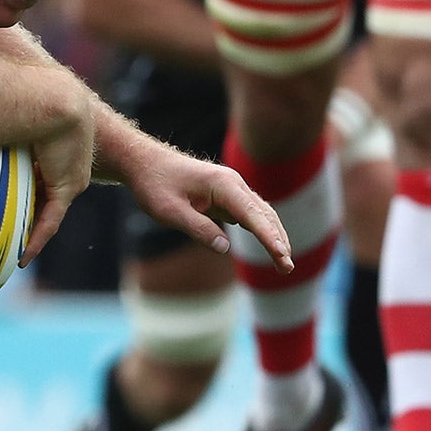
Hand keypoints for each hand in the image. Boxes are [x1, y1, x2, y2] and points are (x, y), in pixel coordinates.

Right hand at [22, 79, 94, 263]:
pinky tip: (21, 257)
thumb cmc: (7, 90)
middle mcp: (62, 150)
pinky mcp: (69, 186)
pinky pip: (52, 219)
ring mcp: (69, 169)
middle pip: (40, 181)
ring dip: (29, 224)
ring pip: (47, 204)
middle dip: (24, 200)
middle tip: (1, 216)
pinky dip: (37, 238)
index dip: (14, 172)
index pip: (30, 155)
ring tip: (10, 244)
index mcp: (45, 126)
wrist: (44, 97)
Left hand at [124, 145, 293, 270]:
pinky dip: (261, 228)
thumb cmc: (154, 185)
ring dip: (273, 235)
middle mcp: (233, 184)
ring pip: (260, 213)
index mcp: (222, 185)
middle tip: (287, 268)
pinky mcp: (226, 195)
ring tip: (282, 261)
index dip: (269, 237)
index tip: (282, 256)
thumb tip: (225, 248)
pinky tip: (269, 244)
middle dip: (278, 241)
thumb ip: (198, 228)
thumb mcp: (169, 211)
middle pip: (264, 215)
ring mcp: (231, 188)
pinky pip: (250, 213)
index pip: (252, 215)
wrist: (144, 163)